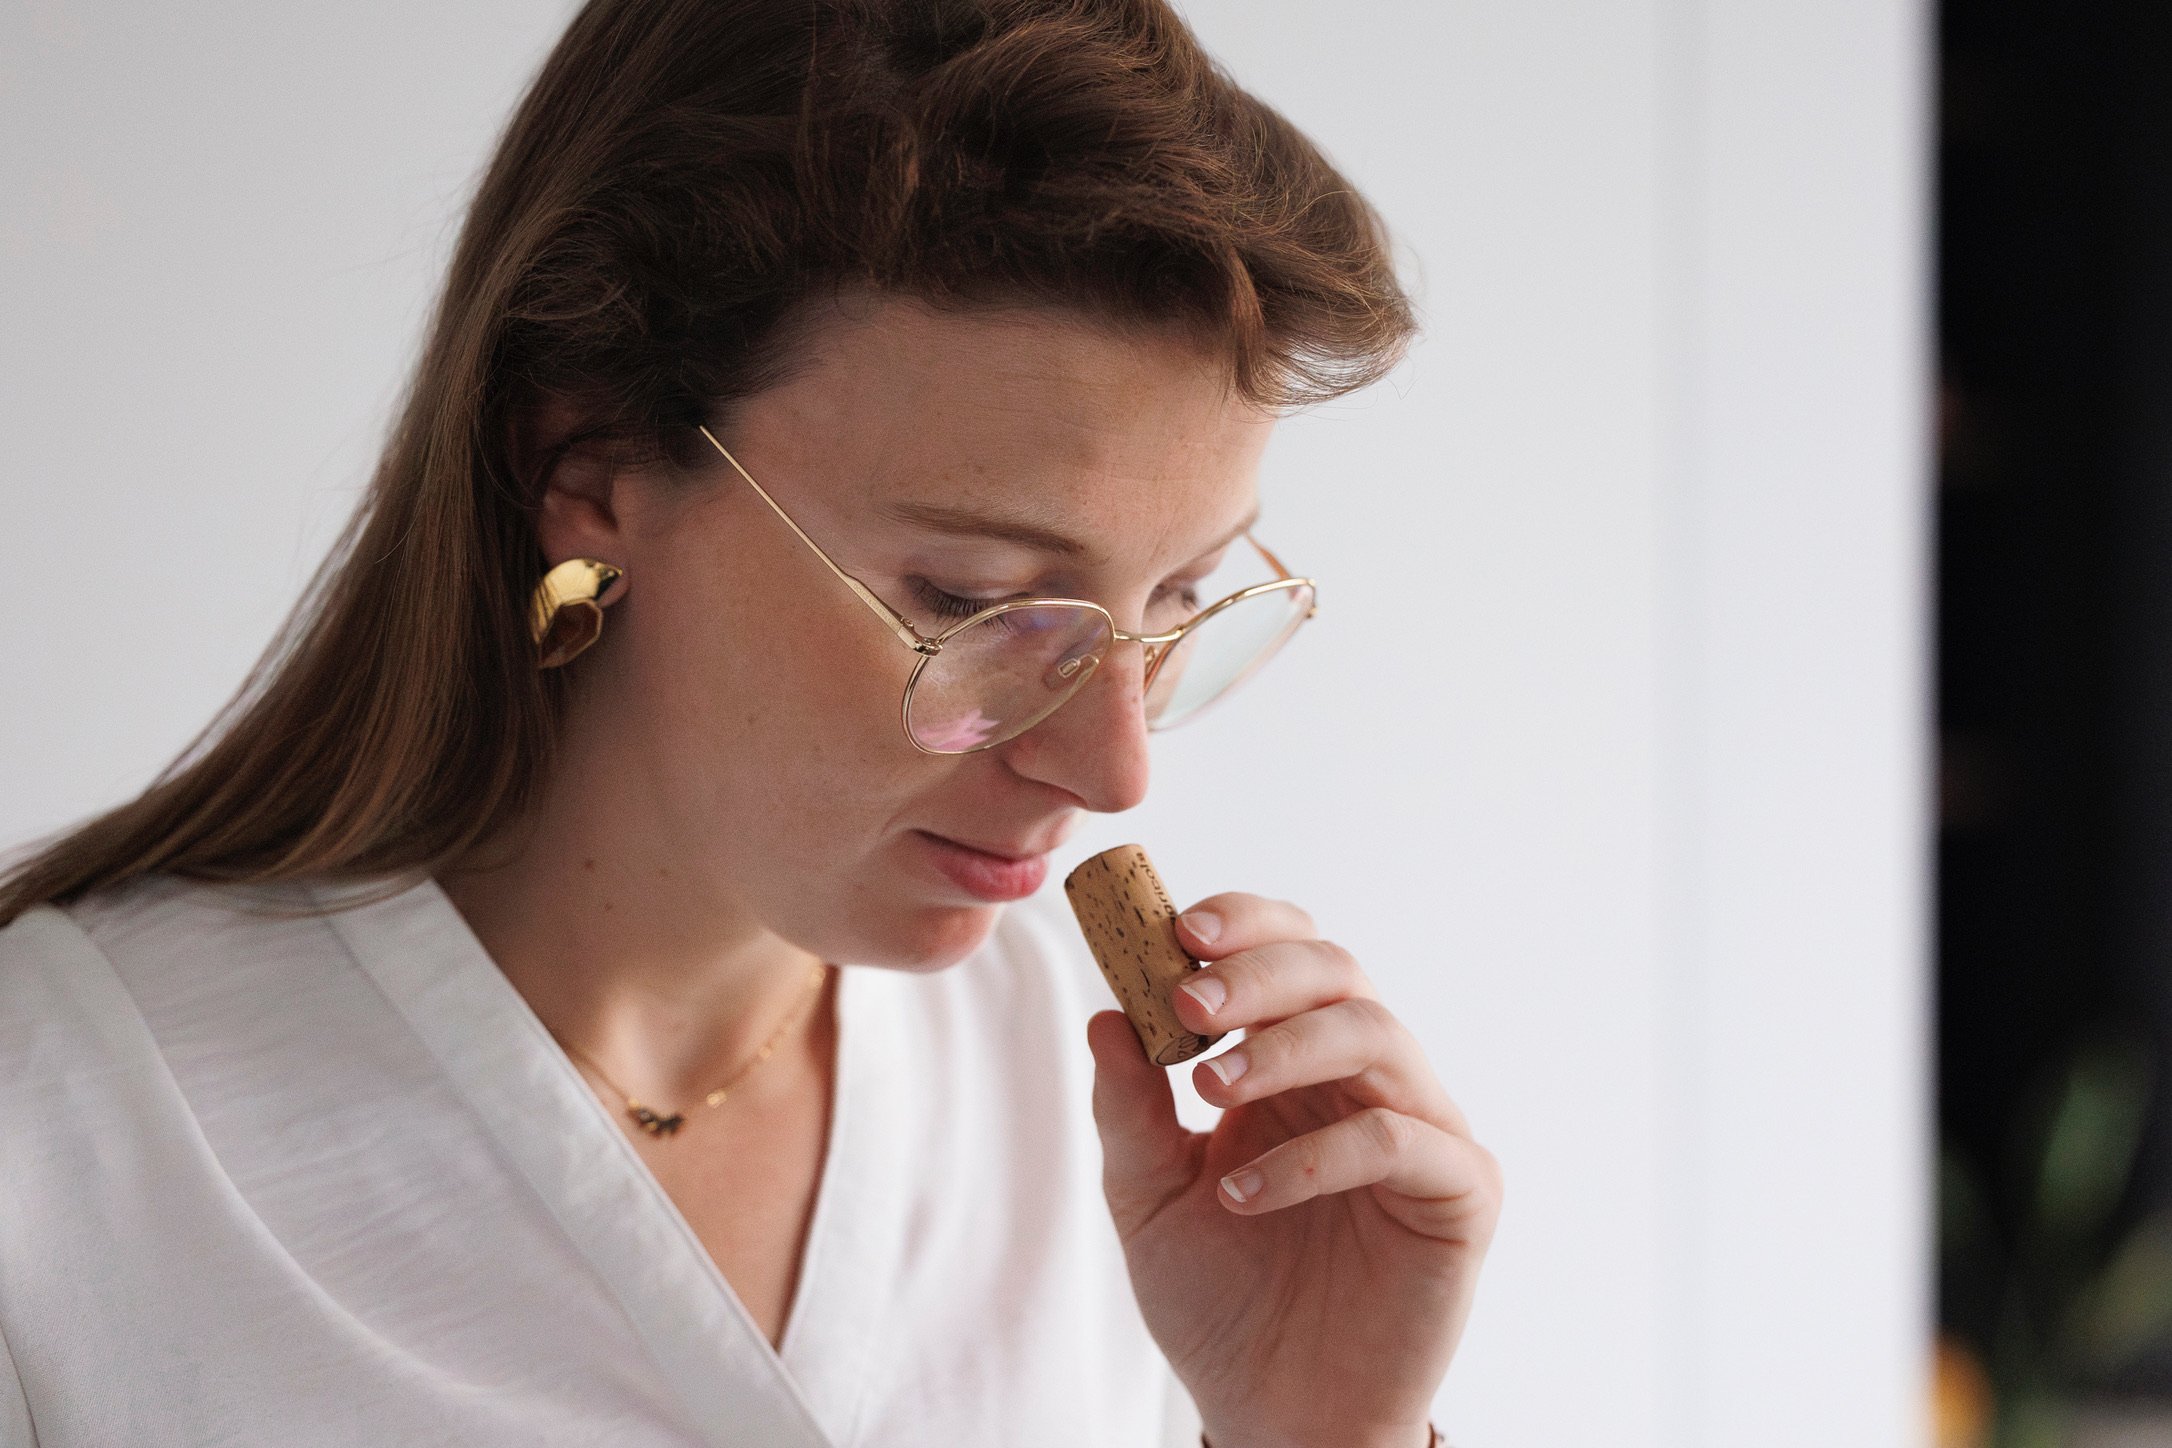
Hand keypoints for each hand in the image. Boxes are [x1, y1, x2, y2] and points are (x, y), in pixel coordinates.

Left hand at [1084, 893, 1500, 1447]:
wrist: (1272, 1414)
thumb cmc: (1221, 1302)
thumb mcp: (1148, 1197)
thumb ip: (1129, 1110)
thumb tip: (1105, 1016)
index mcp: (1296, 1062)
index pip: (1288, 952)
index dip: (1242, 924)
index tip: (1174, 929)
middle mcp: (1364, 1079)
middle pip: (1335, 971)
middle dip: (1259, 972)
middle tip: (1189, 1002)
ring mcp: (1421, 1130)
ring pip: (1374, 1033)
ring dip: (1285, 1047)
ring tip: (1210, 1091)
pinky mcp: (1458, 1193)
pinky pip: (1398, 1139)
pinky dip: (1314, 1154)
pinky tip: (1244, 1193)